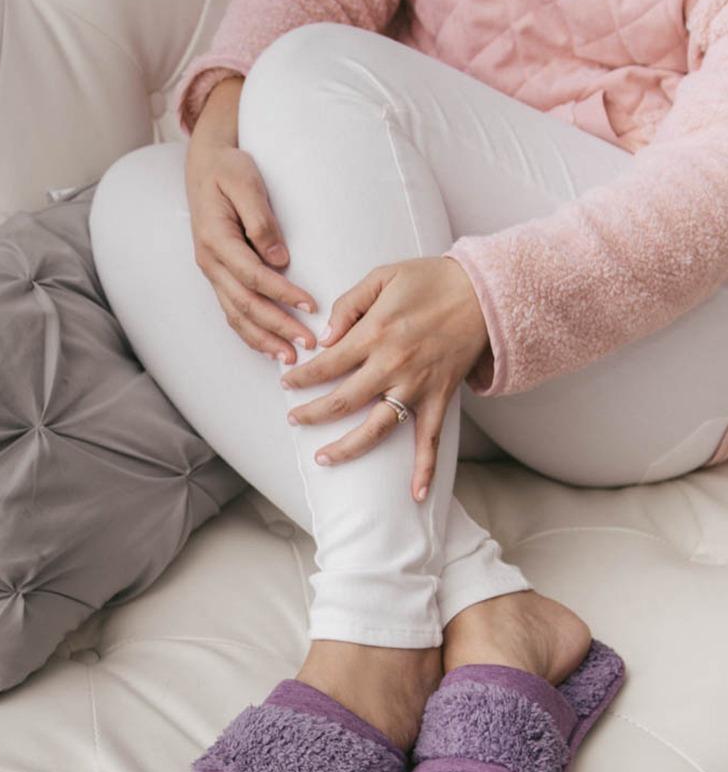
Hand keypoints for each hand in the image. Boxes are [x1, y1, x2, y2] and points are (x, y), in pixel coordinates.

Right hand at [185, 138, 318, 363]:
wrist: (203, 166)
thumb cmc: (228, 170)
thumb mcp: (246, 182)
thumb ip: (261, 220)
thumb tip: (279, 259)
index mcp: (216, 240)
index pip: (253, 276)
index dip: (282, 294)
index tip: (311, 305)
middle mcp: (211, 263)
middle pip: (246, 305)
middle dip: (278, 327)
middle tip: (307, 344)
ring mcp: (213, 273)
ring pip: (237, 316)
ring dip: (264, 340)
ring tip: (289, 358)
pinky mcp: (219, 277)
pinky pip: (233, 312)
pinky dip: (251, 334)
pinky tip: (270, 347)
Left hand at [279, 256, 490, 501]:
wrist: (485, 291)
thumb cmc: (431, 280)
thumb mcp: (382, 276)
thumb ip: (348, 304)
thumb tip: (324, 338)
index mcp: (373, 334)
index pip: (325, 365)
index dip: (301, 377)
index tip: (286, 383)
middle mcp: (391, 366)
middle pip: (341, 402)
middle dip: (311, 414)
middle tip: (293, 419)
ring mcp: (415, 387)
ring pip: (375, 429)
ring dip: (347, 448)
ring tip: (323, 459)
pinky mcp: (439, 398)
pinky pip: (429, 440)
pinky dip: (425, 469)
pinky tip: (415, 495)